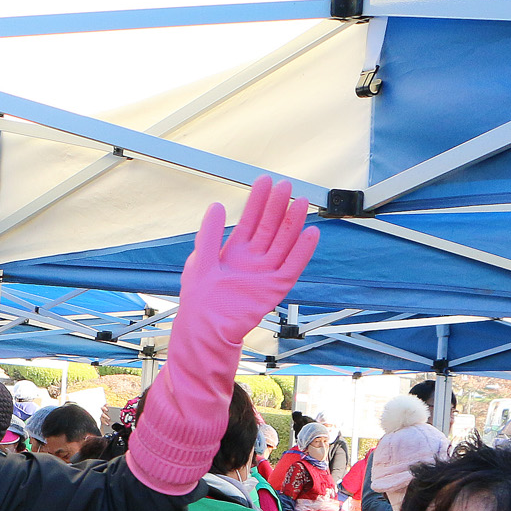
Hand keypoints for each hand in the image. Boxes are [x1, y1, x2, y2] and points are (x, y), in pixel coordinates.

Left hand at [178, 175, 318, 346]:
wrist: (205, 329)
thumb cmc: (199, 300)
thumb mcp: (200, 260)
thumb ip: (209, 234)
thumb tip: (215, 205)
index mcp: (234, 253)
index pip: (250, 221)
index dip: (257, 202)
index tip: (265, 181)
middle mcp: (253, 260)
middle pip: (269, 228)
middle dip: (277, 207)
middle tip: (285, 185)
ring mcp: (265, 273)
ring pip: (284, 243)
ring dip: (293, 223)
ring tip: (301, 202)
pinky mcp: (275, 288)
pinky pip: (293, 266)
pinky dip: (303, 251)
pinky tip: (310, 233)